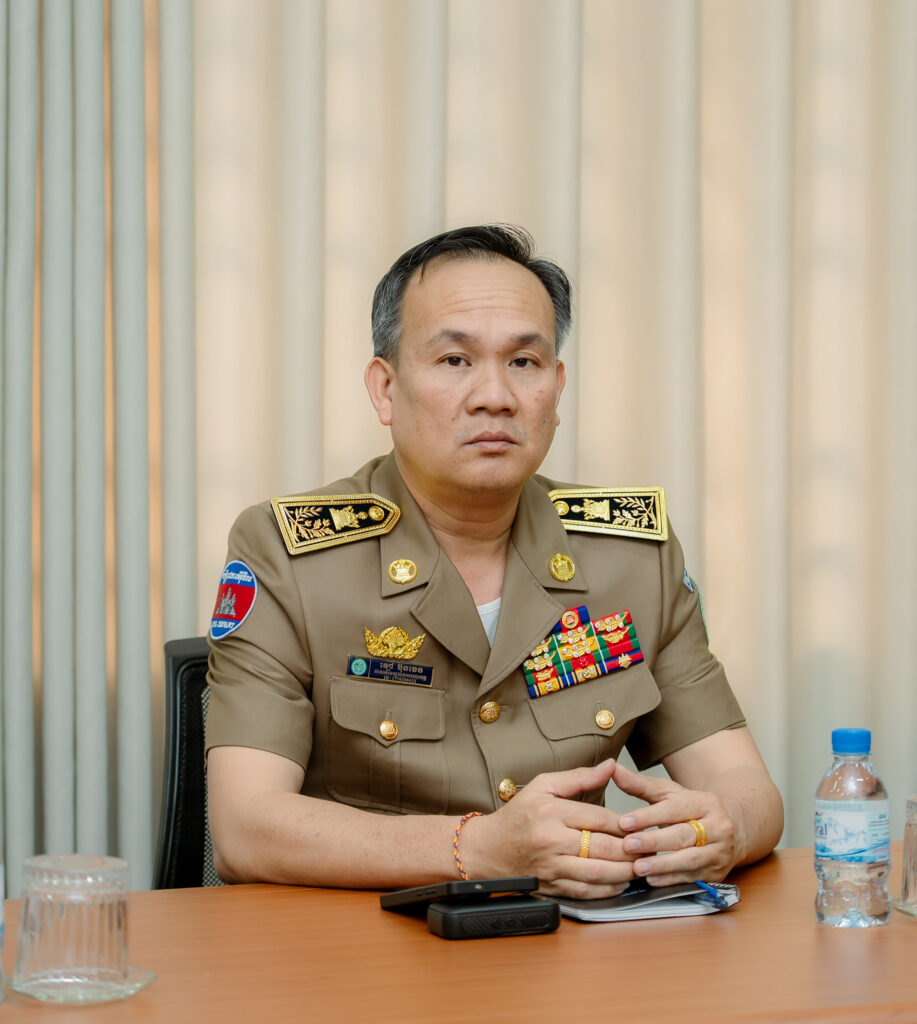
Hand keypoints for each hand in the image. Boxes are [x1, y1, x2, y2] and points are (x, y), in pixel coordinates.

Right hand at [462, 759, 638, 897]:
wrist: (487, 850)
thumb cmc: (517, 816)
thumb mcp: (543, 785)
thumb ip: (579, 777)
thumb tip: (610, 766)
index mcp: (551, 812)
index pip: (598, 818)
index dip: (625, 823)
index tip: (643, 823)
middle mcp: (551, 841)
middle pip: (602, 847)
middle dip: (632, 849)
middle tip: (652, 846)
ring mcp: (551, 867)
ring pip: (598, 872)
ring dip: (626, 871)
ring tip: (643, 865)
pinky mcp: (552, 887)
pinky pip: (586, 891)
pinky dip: (608, 889)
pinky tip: (622, 882)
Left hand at [610, 761, 736, 883]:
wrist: (732, 830)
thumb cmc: (691, 811)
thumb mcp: (670, 794)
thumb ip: (641, 785)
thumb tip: (614, 769)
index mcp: (706, 803)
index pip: (674, 809)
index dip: (648, 816)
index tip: (624, 822)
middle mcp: (718, 827)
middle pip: (683, 835)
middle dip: (654, 841)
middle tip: (628, 845)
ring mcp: (720, 852)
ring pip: (690, 859)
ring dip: (662, 865)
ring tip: (637, 867)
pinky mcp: (717, 874)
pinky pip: (692, 878)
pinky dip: (671, 880)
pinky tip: (652, 880)